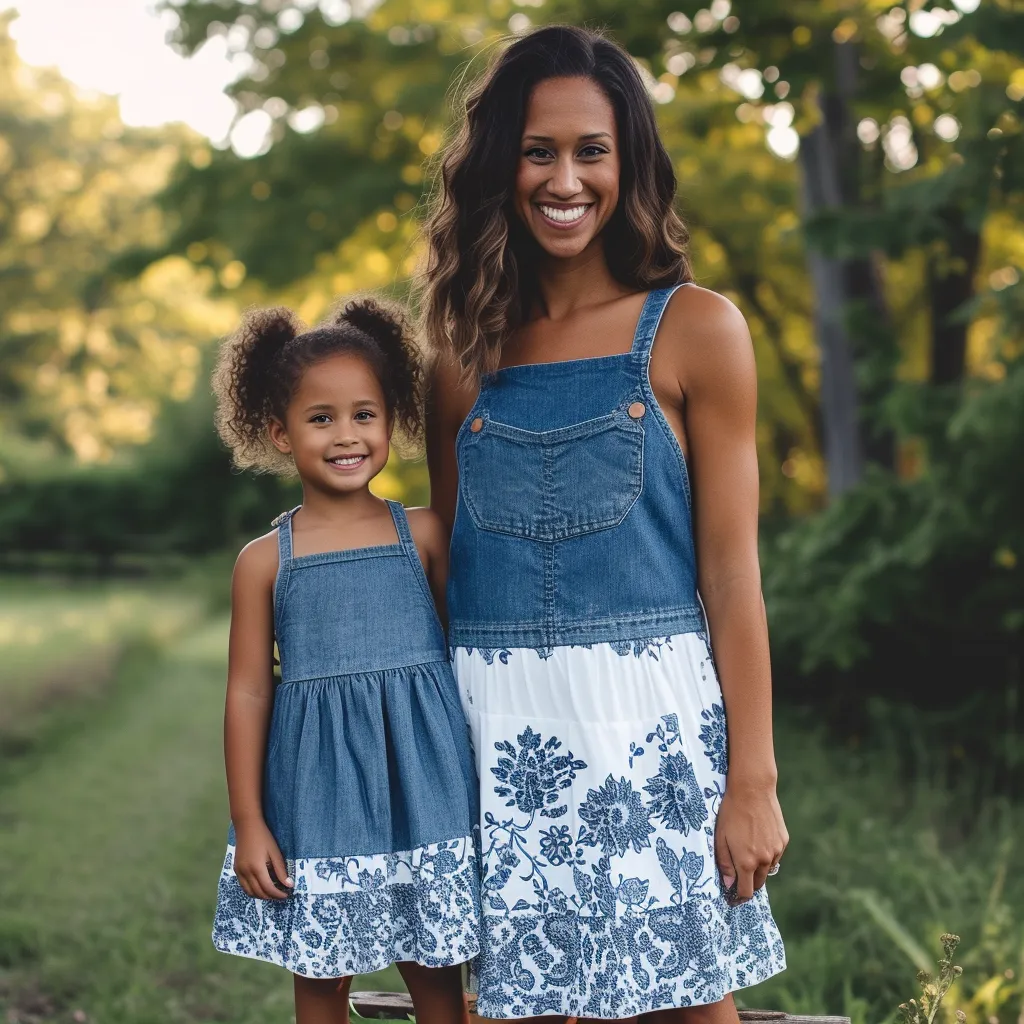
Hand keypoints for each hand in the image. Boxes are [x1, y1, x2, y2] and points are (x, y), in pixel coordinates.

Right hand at [233, 818, 293, 899]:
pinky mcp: (236, 869)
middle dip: (271, 896)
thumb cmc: (264, 837)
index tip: (286, 895)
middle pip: (258, 892)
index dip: (278, 894)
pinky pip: (244, 886)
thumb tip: (289, 885)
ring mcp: (239, 872)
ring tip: (272, 892)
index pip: (268, 888)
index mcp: (257, 868)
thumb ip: (281, 870)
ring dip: (261, 895)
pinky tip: (261, 887)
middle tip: (281, 895)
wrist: (247, 826)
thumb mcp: (275, 853)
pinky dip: (252, 890)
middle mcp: (245, 872)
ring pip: (249, 892)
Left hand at [714, 776, 787, 904]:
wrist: (752, 790)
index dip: (738, 897)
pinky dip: (767, 854)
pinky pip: (775, 855)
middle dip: (748, 884)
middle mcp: (764, 860)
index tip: (732, 898)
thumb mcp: (720, 838)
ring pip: (767, 869)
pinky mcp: (783, 840)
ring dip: (758, 868)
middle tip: (738, 877)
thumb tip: (728, 883)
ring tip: (746, 852)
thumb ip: (725, 863)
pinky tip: (757, 840)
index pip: (746, 891)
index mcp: (747, 862)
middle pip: (758, 883)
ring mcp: (776, 850)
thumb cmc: (731, 812)